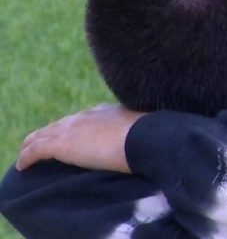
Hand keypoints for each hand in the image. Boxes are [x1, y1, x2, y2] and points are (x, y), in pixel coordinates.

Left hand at [16, 103, 145, 173]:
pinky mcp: (62, 144)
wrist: (147, 138)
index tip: (72, 136)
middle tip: (44, 147)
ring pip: (42, 135)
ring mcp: (72, 128)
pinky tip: (23, 166)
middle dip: (50, 135)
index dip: (73, 128)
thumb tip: (149, 141)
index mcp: (106, 112)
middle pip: (59, 125)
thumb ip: (139, 133)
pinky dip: (27, 157)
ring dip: (33, 145)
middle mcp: (86, 116)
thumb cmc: (153, 138)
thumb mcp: (146, 132)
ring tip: (26, 155)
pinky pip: (36, 150)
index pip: (82, 119)